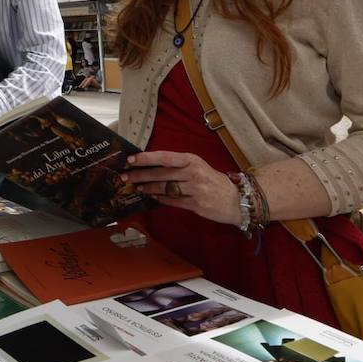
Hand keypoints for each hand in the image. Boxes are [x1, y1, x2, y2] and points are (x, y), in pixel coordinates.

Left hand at [121, 150, 240, 225]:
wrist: (237, 199)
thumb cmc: (213, 180)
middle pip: (161, 174)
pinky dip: (161, 199)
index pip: (165, 157)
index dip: (146, 158)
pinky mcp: (197, 204)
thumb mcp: (198, 166)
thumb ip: (178, 165)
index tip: (131, 159)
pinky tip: (152, 197)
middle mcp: (193, 173)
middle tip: (125, 177)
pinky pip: (173, 201)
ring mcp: (195, 189)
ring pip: (165, 188)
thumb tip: (152, 165)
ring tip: (137, 187)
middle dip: (140, 175)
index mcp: (192, 160)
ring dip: (148, 188)